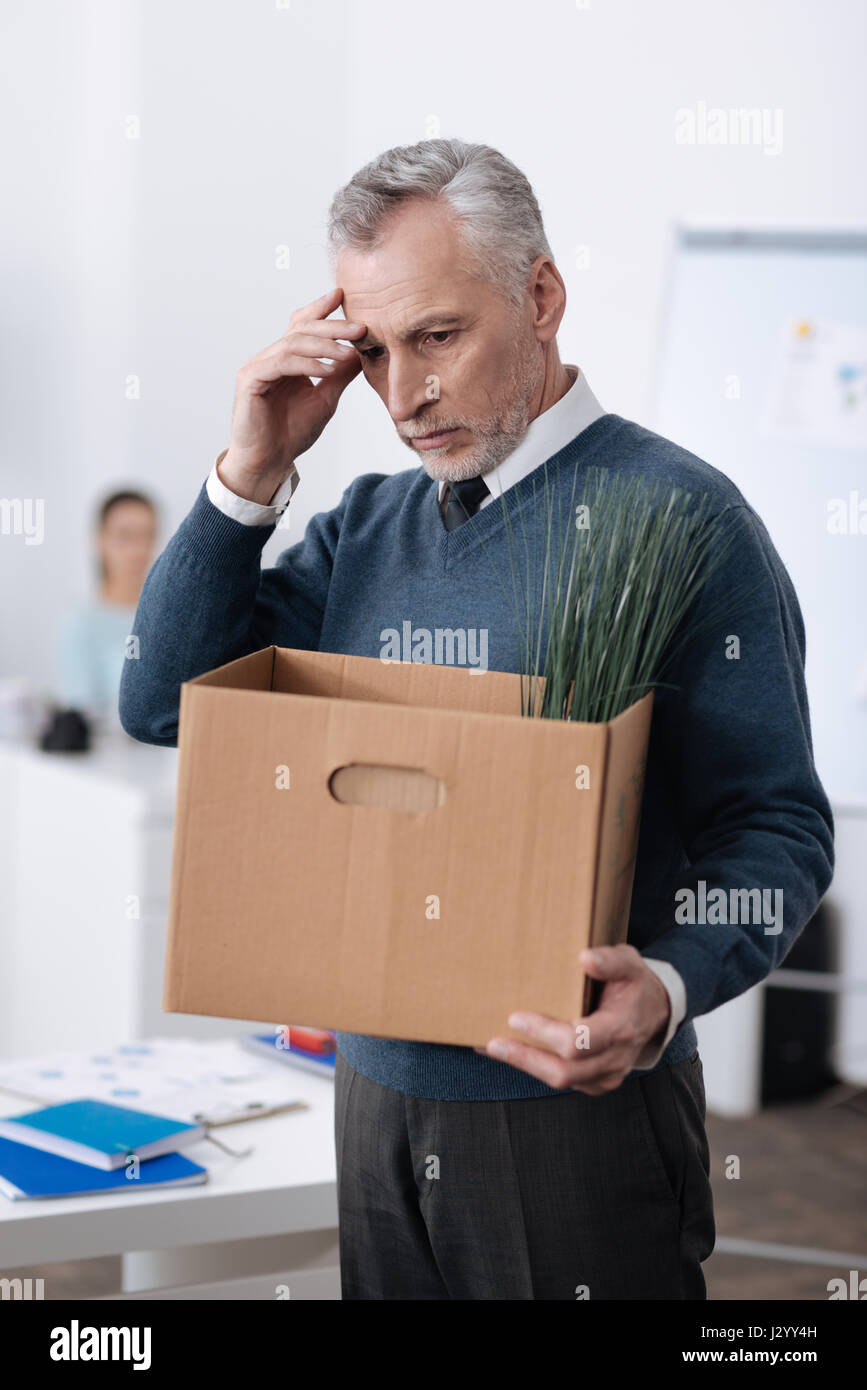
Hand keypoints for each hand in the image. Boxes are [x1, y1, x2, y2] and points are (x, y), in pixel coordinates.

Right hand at [220, 287, 365, 504]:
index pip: (303, 325)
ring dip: (325, 346)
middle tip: (359, 327)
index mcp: (286, 359)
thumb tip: (360, 354)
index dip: (320, 308)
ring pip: (293, 343)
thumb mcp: (325, 399)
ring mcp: (258, 366)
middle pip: (301, 329)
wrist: (269, 461)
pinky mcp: (251, 380)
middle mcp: (270, 357)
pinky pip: (282, 363)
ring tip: (349, 352)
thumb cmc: (291, 433)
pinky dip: (307, 365)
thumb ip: (339, 375)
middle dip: (332, 326)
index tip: (343, 295)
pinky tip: (327, 369)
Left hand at [476, 945, 670, 1095]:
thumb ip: (610, 960)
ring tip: (492, 1048)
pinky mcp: (597, 1083)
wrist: (654, 1012)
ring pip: (562, 1081)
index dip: (544, 1032)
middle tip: (493, 1042)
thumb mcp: (629, 963)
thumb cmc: (634, 983)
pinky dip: (536, 1068)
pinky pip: (564, 1082)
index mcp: (621, 1028)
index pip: (578, 1041)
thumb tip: (586, 958)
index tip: (515, 1017)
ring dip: (526, 1065)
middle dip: (525, 1057)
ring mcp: (606, 1075)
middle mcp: (615, 1059)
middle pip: (565, 1071)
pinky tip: (514, 1053)